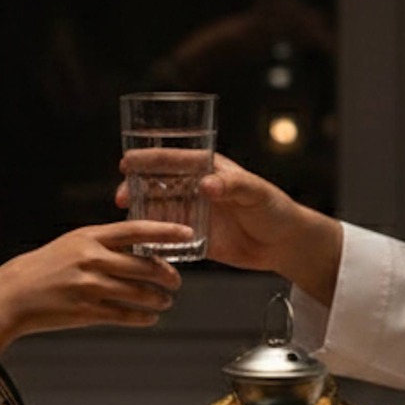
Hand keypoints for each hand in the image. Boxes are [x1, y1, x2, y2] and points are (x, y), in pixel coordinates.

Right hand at [0, 221, 188, 350]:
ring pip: (137, 293)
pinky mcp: (85, 311)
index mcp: (89, 237)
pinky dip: (142, 317)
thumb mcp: (73, 244)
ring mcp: (89, 286)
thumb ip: (103, 244)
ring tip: (166, 301)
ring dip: (157, 298)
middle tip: (177, 280)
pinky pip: (124, 315)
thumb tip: (140, 247)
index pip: (135, 230)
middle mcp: (91, 259)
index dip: (164, 231)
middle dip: (167, 275)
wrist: (14, 294)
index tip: (187, 234)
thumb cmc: (45, 267)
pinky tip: (150, 318)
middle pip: (143, 265)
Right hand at [119, 152, 343, 304]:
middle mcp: (196, 189)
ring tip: (125, 222)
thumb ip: (233, 186)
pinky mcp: (194, 238)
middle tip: (120, 197)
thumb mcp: (256, 192)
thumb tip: (207, 184)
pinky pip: (168, 237)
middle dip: (135, 188)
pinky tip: (139, 244)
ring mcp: (193, 214)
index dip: (148, 160)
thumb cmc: (274, 208)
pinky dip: (152, 239)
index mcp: (208, 170)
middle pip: (157, 184)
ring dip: (139, 214)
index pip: (173, 160)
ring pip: (157, 210)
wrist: (283, 243)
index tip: (127, 162)